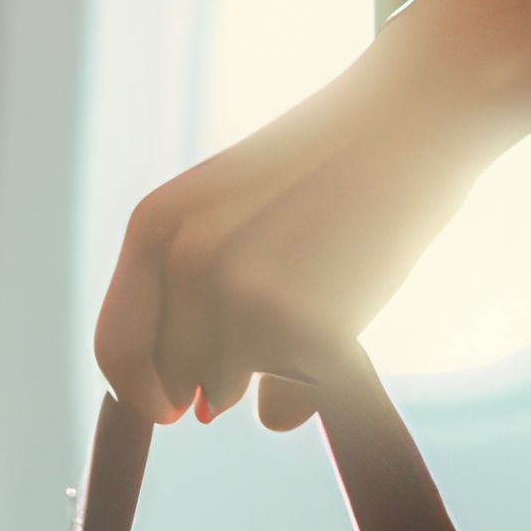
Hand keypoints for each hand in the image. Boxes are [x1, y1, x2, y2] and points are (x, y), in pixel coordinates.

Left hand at [95, 66, 498, 432]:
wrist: (414, 118)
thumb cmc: (328, 166)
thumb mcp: (230, 208)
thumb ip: (194, 292)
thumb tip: (209, 412)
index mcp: (156, 225)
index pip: (117, 347)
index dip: (141, 391)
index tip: (174, 409)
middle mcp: (188, 263)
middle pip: (177, 377)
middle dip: (219, 375)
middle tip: (285, 313)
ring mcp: (246, 297)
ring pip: (234, 392)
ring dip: (273, 369)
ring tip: (320, 291)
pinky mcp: (308, 329)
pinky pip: (295, 399)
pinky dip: (321, 378)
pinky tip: (348, 306)